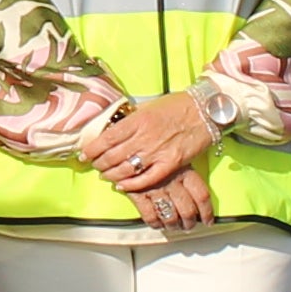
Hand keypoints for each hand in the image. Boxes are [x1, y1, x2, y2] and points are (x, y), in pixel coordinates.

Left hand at [99, 90, 218, 228]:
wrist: (206, 110)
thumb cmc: (177, 105)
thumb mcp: (148, 106)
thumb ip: (131, 119)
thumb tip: (113, 128)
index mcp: (137, 119)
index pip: (106, 138)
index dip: (92, 149)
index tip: (84, 155)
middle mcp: (144, 136)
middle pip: (112, 156)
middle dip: (99, 164)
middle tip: (95, 166)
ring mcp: (157, 151)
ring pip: (126, 169)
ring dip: (112, 175)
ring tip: (107, 176)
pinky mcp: (171, 163)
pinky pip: (147, 179)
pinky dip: (132, 185)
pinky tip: (123, 186)